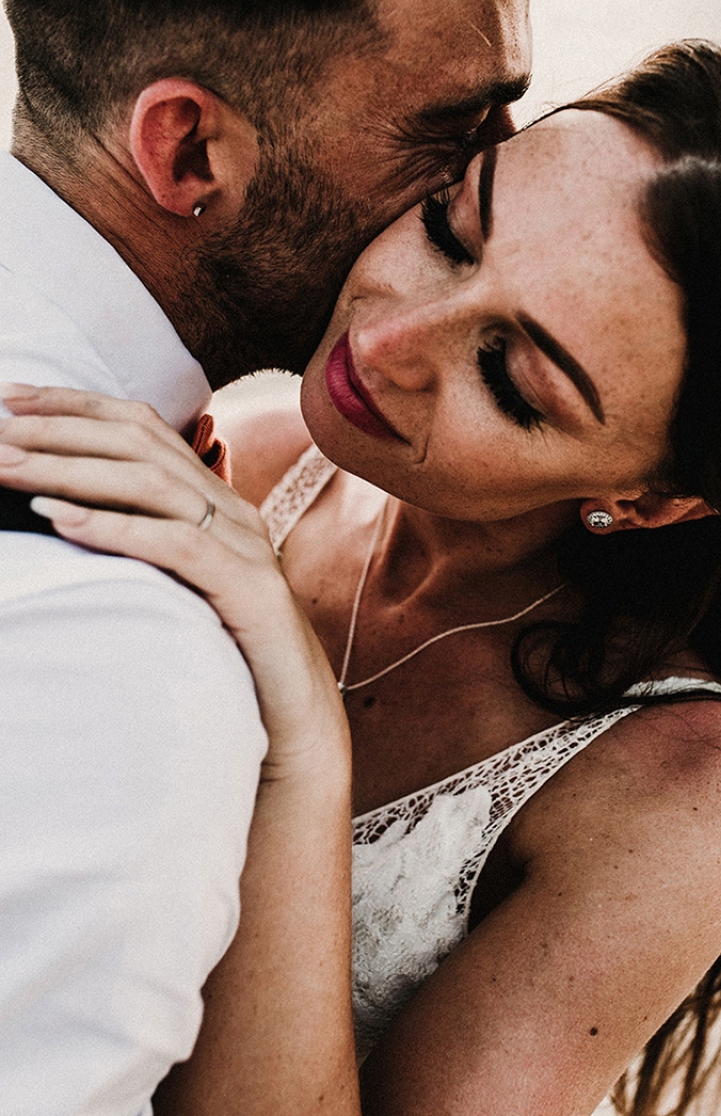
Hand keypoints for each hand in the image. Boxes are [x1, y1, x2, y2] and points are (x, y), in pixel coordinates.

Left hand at [0, 385, 345, 777]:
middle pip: (144, 446)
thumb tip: (70, 513)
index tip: (11, 399)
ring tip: (11, 469)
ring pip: (156, 485)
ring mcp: (246, 546)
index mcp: (217, 501)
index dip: (78, 405)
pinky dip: (116, 527)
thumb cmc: (229, 655)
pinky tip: (61, 520)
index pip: (144, 428)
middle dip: (64, 432)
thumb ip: (147, 542)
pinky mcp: (248, 589)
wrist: (296, 715)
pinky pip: (177, 546)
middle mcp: (234, 511)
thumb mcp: (182, 586)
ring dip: (74, 472)